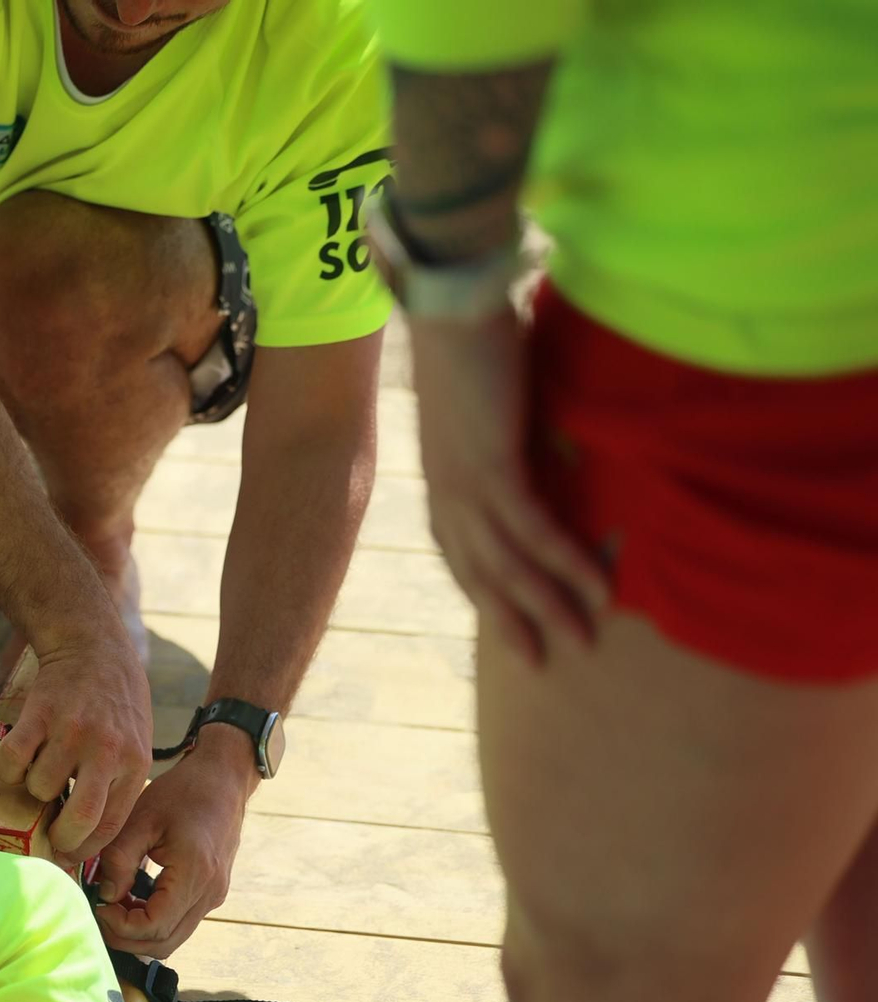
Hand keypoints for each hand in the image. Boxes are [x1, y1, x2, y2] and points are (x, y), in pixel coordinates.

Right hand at [0, 627, 152, 860]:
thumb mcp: (136, 743)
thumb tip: (92, 834)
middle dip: (60, 838)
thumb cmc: (117, 701)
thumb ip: (119, 783)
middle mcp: (105, 750)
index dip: (85, 849)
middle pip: (78, 819)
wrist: (93, 646)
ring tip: (43, 766)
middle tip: (50, 836)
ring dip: (33, 787)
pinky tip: (21, 753)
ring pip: (39, 789)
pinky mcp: (38, 715)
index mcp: (133, 762)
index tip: (70, 856)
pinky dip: (10, 766)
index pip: (110, 825)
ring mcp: (70, 732)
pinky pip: (12, 761)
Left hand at [90, 724, 251, 956]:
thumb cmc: (181, 792)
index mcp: (194, 873)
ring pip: (173, 938)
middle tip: (99, 913)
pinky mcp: (211, 893)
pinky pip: (180, 922)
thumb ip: (119, 859)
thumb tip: (104, 895)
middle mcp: (210, 893)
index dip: (120, 926)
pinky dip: (152, 920)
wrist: (222, 780)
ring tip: (112, 904)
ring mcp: (214, 896)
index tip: (98, 905)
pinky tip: (131, 898)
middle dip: (126, 937)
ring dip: (139, 931)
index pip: (155, 927)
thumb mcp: (140, 818)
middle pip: (164, 943)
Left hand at [411, 308, 607, 664]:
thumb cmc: (474, 344)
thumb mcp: (491, 409)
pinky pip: (534, 528)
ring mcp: (465, 483)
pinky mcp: (492, 466)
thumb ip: (512, 444)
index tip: (512, 630)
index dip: (487, 595)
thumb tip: (553, 463)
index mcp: (442, 482)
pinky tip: (595, 588)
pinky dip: (565, 561)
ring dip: (550, 604)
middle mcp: (447, 493)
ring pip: (509, 564)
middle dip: (514, 620)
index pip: (462, 555)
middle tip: (544, 662)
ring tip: (585, 639)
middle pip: (481, 574)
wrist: (452, 305)